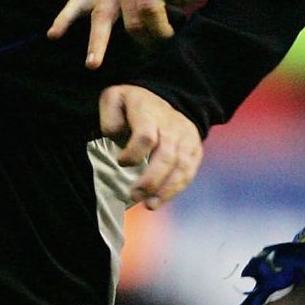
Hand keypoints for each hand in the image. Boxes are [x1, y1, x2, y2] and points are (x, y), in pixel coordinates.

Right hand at [48, 0, 205, 68]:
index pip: (149, 8)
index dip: (161, 28)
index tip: (170, 36)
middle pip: (129, 17)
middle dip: (141, 37)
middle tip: (152, 50)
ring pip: (100, 15)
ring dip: (97, 41)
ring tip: (92, 64)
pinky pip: (77, 4)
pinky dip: (64, 19)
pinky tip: (53, 34)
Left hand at [98, 84, 201, 208]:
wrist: (160, 100)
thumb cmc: (131, 106)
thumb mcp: (114, 100)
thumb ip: (109, 117)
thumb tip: (115, 135)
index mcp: (148, 111)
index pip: (146, 135)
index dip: (134, 152)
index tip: (121, 162)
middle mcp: (171, 124)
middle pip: (166, 155)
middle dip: (151, 179)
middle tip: (135, 196)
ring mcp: (186, 136)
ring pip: (181, 165)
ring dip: (166, 189)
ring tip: (149, 205)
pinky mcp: (195, 147)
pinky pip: (189, 171)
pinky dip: (176, 188)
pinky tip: (161, 200)